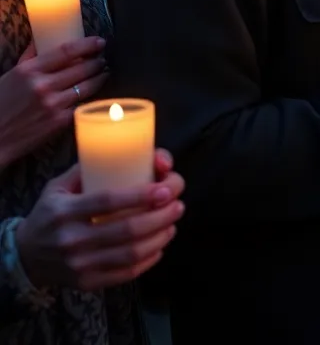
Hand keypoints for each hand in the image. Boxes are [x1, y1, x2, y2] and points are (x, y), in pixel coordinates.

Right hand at [0, 37, 107, 166]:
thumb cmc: (0, 104)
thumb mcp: (10, 76)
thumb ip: (29, 58)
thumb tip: (41, 39)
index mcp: (28, 71)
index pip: (66, 51)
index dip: (87, 44)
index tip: (99, 42)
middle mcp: (43, 86)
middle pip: (83, 68)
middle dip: (98, 62)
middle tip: (102, 59)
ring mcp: (53, 104)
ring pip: (88, 86)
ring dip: (100, 78)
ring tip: (104, 73)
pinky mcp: (60, 122)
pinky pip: (83, 105)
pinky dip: (90, 98)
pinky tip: (93, 94)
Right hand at [15, 150, 185, 290]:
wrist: (25, 255)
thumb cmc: (51, 214)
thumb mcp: (59, 186)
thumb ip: (90, 168)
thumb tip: (141, 154)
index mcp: (64, 211)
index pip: (108, 200)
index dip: (142, 194)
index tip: (166, 187)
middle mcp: (70, 239)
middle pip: (127, 229)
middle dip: (161, 216)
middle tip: (177, 204)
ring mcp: (79, 264)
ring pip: (131, 253)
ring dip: (160, 236)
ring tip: (173, 222)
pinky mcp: (87, 282)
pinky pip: (126, 273)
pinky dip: (149, 259)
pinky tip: (160, 245)